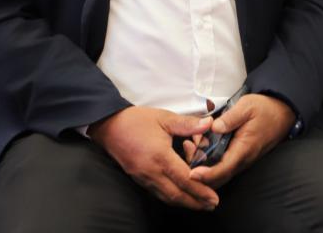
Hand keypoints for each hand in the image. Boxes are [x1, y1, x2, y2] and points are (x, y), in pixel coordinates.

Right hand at [89, 107, 218, 210]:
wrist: (109, 126)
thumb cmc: (136, 121)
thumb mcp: (164, 118)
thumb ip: (187, 124)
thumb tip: (209, 124)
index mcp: (160, 156)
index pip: (184, 179)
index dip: (200, 190)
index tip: (214, 197)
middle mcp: (151, 172)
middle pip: (177, 195)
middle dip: (195, 202)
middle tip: (211, 205)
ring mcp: (144, 178)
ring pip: (167, 197)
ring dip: (184, 203)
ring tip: (200, 204)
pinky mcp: (138, 179)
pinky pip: (157, 193)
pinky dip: (171, 198)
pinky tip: (180, 196)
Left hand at [188, 94, 294, 188]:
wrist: (282, 112)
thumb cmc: (264, 109)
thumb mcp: (247, 107)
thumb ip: (230, 118)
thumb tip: (214, 127)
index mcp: (244, 149)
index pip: (223, 169)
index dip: (206, 175)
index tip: (191, 174)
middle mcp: (243, 159)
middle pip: (218, 178)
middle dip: (200, 171)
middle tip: (187, 149)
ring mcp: (241, 160)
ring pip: (220, 174)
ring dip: (203, 166)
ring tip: (191, 143)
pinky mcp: (240, 157)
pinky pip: (223, 167)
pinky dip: (209, 161)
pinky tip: (200, 145)